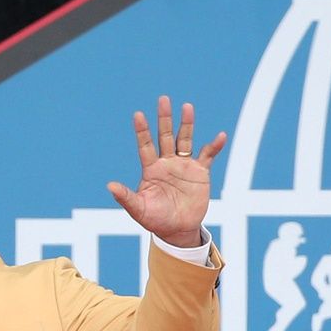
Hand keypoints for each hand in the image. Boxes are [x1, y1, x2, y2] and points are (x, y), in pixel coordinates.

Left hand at [107, 95, 226, 248]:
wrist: (178, 230)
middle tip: (163, 99)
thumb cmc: (156, 220)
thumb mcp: (139, 210)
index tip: (138, 115)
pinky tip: (220, 136)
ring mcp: (184, 166)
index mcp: (151, 169)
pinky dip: (214, 146)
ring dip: (187, 124)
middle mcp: (167, 163)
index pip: (145, 146)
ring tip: (187, 107)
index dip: (142, 131)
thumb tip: (110, 186)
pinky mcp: (200, 172)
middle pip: (165, 136)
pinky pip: (208, 156)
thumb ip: (126, 197)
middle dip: (164, 119)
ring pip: (185, 140)